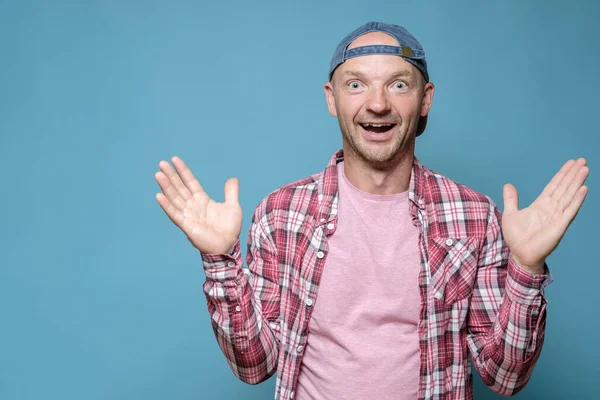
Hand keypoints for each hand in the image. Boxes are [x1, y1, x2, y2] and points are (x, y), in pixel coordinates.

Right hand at [155, 156, 242, 253]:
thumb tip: (232, 178)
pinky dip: (167, 205)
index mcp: (202, 200)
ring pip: (174, 198)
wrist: (228, 246)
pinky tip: (159, 195)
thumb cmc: (229, 229)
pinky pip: (175, 214)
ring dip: (166, 187)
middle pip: (179, 187)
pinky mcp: (186, 226)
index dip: (183, 171)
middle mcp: (192, 206)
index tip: (174, 159)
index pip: (190, 182)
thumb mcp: (232, 207)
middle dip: (171, 175)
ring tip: (158, 175)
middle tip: (161, 163)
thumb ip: (231, 192)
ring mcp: (188, 215)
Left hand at [501, 158, 588, 273]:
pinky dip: (577, 200)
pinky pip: (570, 211)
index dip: (562, 174)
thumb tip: (508, 185)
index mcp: (540, 205)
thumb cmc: (516, 237)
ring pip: (569, 195)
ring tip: (585, 169)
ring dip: (577, 182)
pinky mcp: (559, 226)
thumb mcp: (510, 213)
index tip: (571, 163)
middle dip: (572, 174)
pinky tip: (583, 189)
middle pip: (564, 187)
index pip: (554, 186)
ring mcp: (556, 216)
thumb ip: (511, 199)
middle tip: (582, 160)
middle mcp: (551, 208)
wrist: (520, 255)